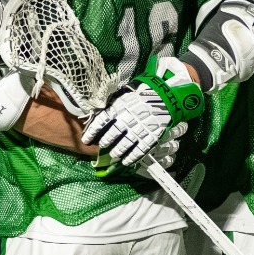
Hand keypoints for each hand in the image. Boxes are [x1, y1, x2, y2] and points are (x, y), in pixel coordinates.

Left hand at [83, 57, 203, 165]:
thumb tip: (99, 110)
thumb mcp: (125, 94)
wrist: (168, 96)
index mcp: (119, 107)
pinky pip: (139, 151)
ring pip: (123, 145)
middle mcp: (127, 120)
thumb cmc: (144, 92)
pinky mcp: (150, 137)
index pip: (100, 121)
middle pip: (111, 135)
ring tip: (113, 155)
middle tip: (101, 146)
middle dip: (104, 142)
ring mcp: (139, 130)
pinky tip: (126, 162)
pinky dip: (131, 158)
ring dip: (116, 152)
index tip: (86, 139)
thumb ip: (113, 103)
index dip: (92, 131)